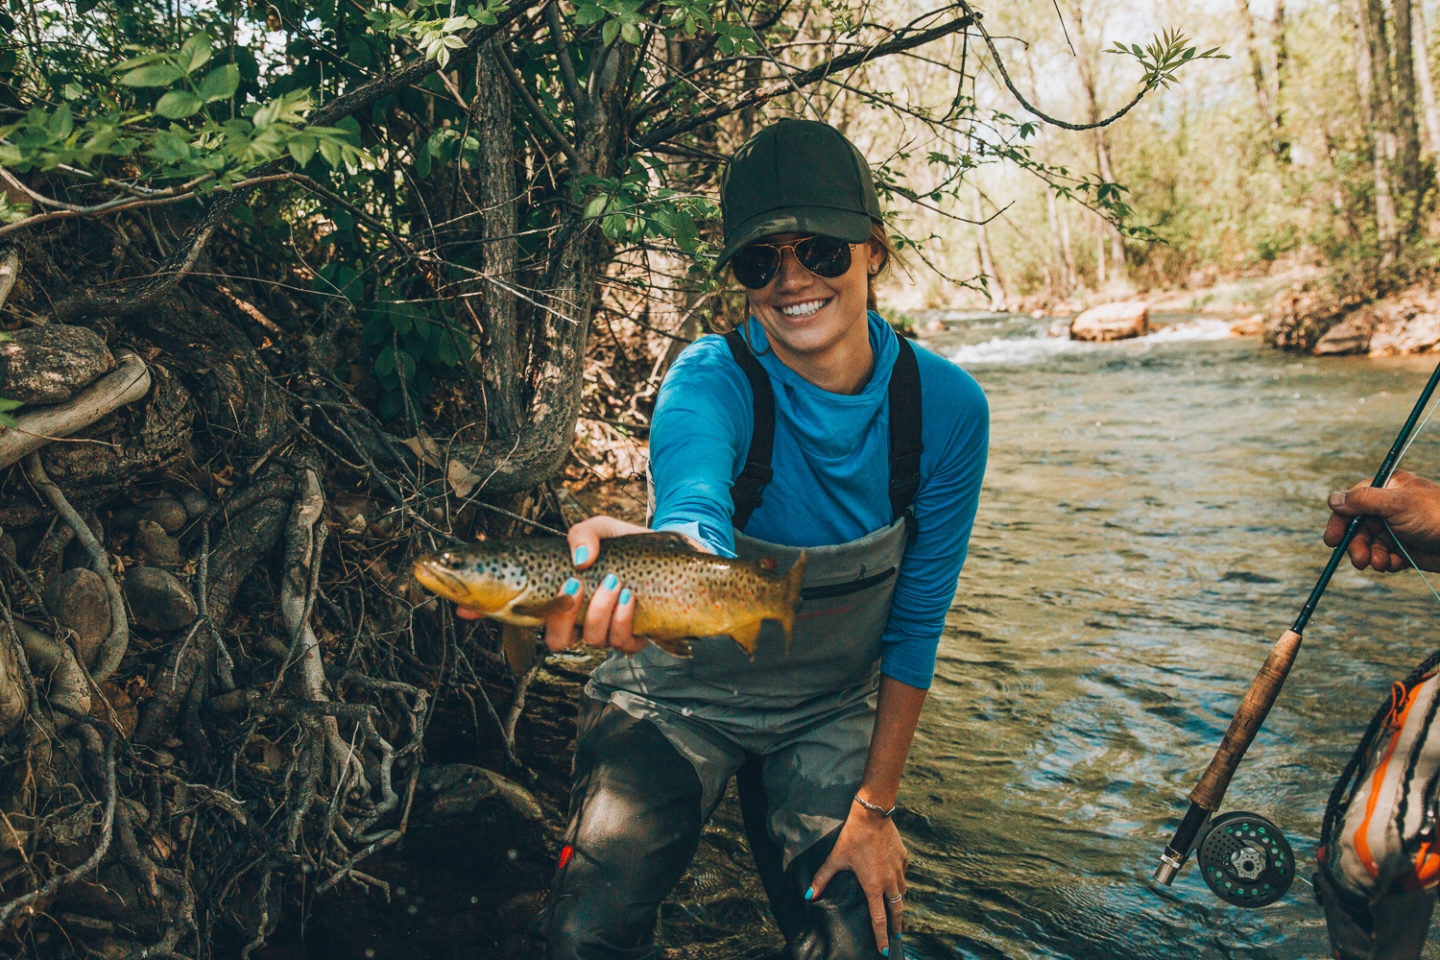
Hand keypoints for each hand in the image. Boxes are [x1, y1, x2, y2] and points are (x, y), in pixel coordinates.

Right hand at [457, 516, 646, 649]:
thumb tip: (574, 560)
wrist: (675, 553)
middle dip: (561, 617)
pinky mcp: (635, 637)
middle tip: (574, 586)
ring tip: (616, 583)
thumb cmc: (629, 544)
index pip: (515, 611)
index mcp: (557, 597)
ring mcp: (605, 631)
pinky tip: (630, 597)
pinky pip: (622, 644)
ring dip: (599, 612)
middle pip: (553, 640)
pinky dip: (624, 621)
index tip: (466, 606)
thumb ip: (582, 534)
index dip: (486, 612)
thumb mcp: (600, 527)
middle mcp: (577, 621)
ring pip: (588, 641)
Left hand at [806, 800, 907, 953]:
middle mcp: (890, 881)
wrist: (872, 815)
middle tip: (896, 936)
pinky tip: (897, 883)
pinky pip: (904, 875)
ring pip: (902, 893)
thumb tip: (809, 896)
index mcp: (873, 886)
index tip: (884, 950)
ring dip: (899, 904)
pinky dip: (901, 883)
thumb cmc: (852, 837)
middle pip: (896, 910)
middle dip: (896, 925)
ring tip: (896, 911)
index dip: (881, 936)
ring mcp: (899, 869)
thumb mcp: (835, 859)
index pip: (879, 919)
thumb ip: (822, 879)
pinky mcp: (904, 858)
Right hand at [1325, 469, 1439, 571]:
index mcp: (1387, 489)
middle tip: (1359, 561)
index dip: (1340, 521)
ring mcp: (1397, 528)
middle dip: (1357, 545)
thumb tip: (1332, 499)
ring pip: (1370, 544)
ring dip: (1372, 556)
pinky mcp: (1405, 548)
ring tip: (1382, 565)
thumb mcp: (1396, 503)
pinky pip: (1385, 556)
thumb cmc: (1436, 516)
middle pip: (1358, 527)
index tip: (1332, 541)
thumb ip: (1362, 500)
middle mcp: (1389, 508)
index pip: (1352, 502)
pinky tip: (1395, 564)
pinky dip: (1387, 562)